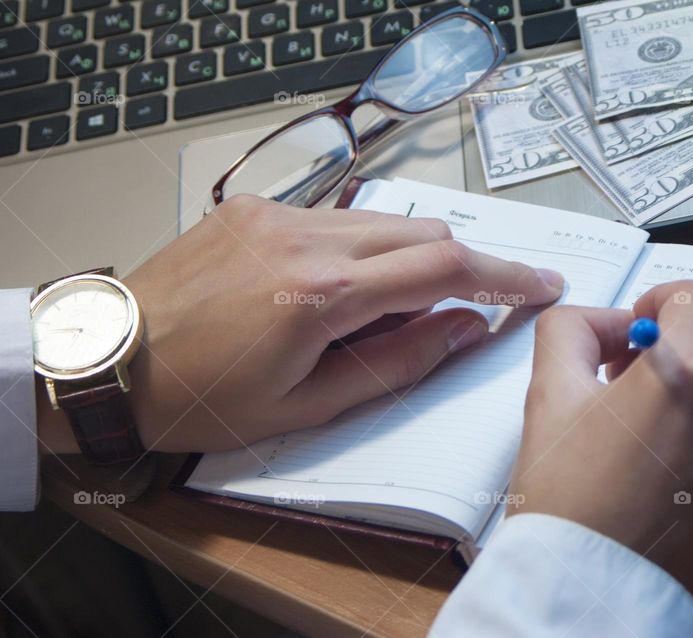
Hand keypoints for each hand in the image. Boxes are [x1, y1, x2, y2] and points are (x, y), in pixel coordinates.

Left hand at [39, 195, 563, 453]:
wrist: (110, 360)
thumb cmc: (200, 399)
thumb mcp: (308, 406)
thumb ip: (398, 363)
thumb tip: (465, 328)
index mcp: (322, 293)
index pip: (445, 267)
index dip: (505, 276)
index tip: (541, 284)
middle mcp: (306, 237)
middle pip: (424, 231)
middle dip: (465, 265)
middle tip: (480, 303)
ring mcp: (279, 213)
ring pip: (385, 220)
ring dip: (413, 257)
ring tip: (393, 310)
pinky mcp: (257, 207)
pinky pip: (340, 217)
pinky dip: (366, 247)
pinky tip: (343, 288)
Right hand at [509, 280, 692, 614]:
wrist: (593, 597)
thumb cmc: (566, 503)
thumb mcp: (548, 396)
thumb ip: (574, 331)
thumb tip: (610, 323)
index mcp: (689, 374)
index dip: (663, 300)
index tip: (639, 326)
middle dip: (682, 347)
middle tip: (632, 379)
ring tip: (645, 433)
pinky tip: (665, 473)